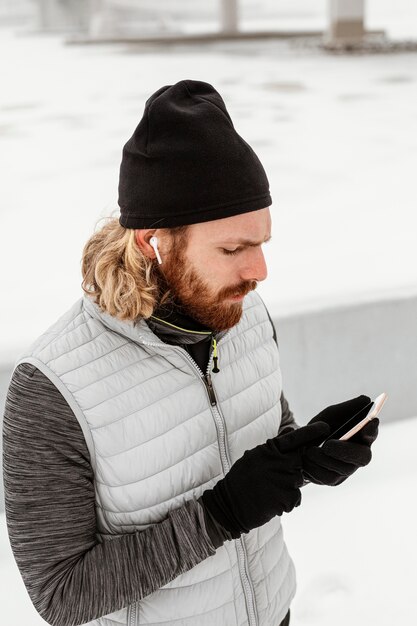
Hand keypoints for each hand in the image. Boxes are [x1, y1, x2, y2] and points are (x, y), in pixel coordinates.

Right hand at [200, 421, 329, 538]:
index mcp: (268, 449)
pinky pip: (295, 498)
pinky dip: (286, 502)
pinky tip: (270, 502)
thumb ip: (274, 446)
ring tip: (268, 491)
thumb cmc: (241, 480)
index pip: (295, 437)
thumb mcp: (254, 456)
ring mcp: (283, 480)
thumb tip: (291, 430)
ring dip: (287, 488)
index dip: (311, 432)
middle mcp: (278, 462)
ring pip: (298, 481)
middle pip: (300, 461)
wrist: (229, 505)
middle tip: (277, 477)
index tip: (326, 427)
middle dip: (294, 468)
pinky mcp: (287, 498)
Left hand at [302, 395, 378, 484]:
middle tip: (327, 445)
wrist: (301, 444)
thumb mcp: (331, 415)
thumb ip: (348, 408)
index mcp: (361, 437)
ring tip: (309, 450)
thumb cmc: (321, 428)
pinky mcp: (333, 480)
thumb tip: (366, 399)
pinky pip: (325, 478)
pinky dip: (313, 467)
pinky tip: (305, 459)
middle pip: (362, 458)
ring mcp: (347, 470)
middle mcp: (358, 455)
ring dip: (323, 459)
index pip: (372, 434)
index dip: (371, 431)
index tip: (367, 424)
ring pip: (341, 470)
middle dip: (344, 451)